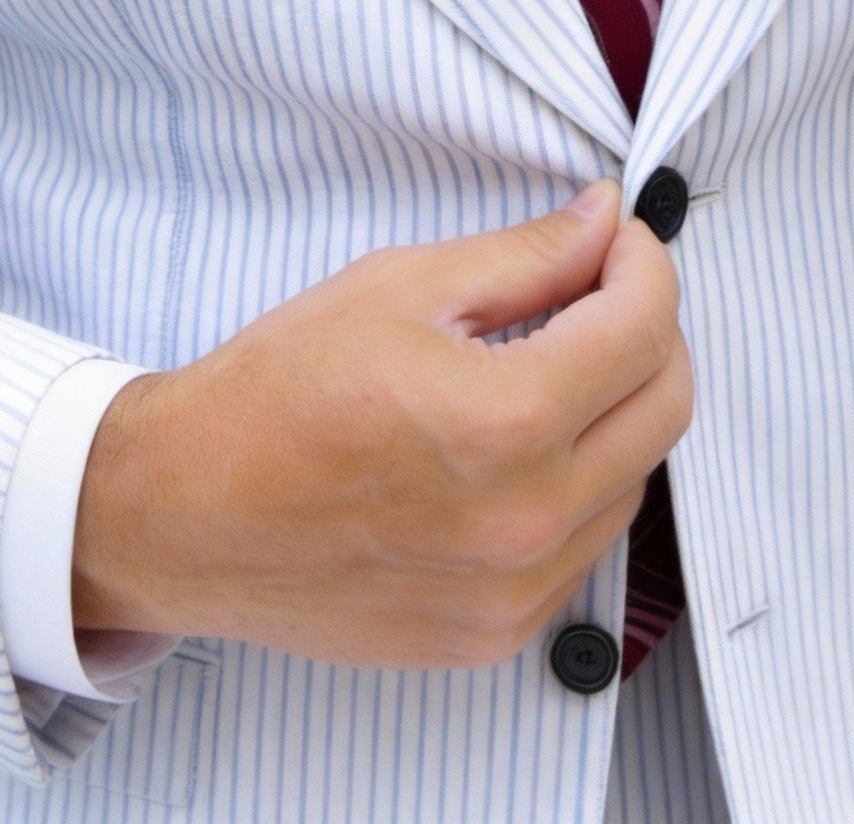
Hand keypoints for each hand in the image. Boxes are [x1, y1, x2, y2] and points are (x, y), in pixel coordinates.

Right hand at [71, 182, 693, 668]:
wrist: (186, 514)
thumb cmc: (276, 392)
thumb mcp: (401, 287)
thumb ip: (525, 256)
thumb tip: (604, 220)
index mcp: (504, 422)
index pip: (644, 328)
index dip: (644, 263)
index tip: (617, 238)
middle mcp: (526, 520)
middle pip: (667, 406)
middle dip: (650, 329)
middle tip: (599, 287)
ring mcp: (516, 592)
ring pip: (636, 479)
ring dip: (618, 409)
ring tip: (550, 364)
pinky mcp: (496, 633)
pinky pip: (586, 545)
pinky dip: (580, 482)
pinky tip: (520, 444)